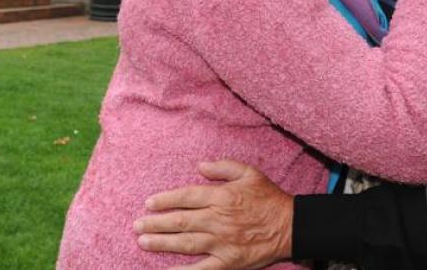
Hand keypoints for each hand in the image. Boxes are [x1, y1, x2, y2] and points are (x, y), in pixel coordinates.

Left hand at [133, 161, 292, 269]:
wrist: (290, 225)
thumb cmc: (268, 197)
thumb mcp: (249, 172)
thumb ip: (223, 167)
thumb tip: (199, 166)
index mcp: (222, 197)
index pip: (186, 197)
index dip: (165, 200)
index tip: (149, 203)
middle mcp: (218, 219)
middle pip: (180, 221)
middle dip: (155, 223)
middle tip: (136, 225)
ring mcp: (222, 243)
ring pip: (185, 243)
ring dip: (162, 243)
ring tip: (143, 242)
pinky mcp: (227, 262)